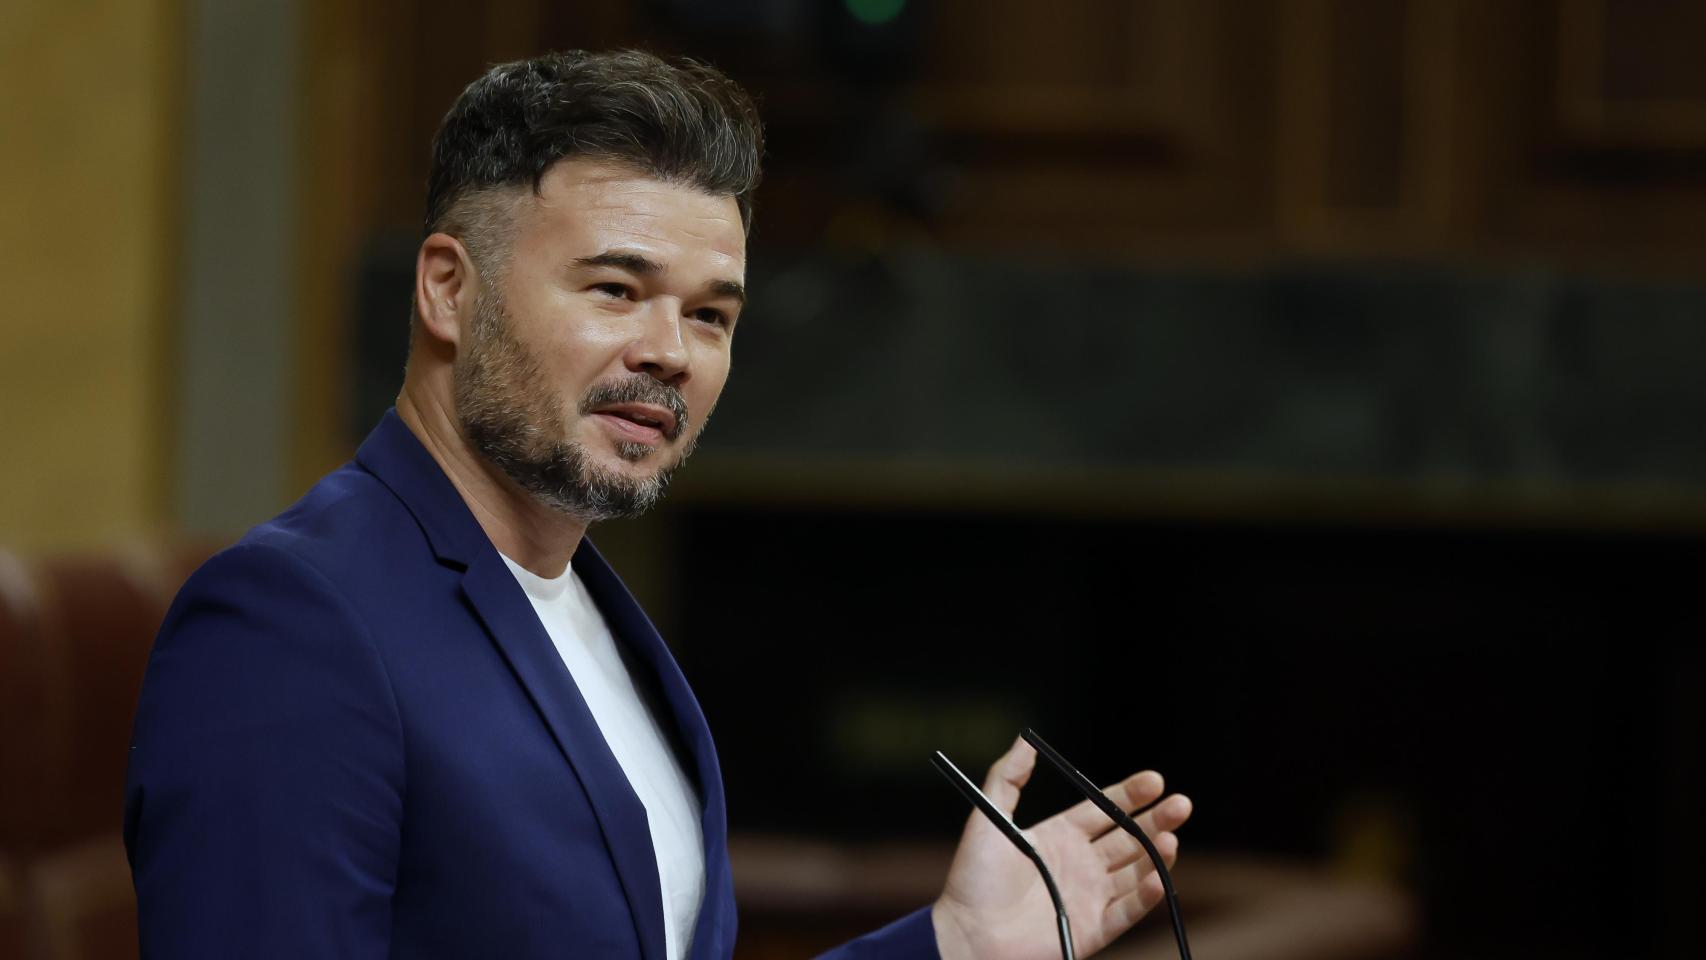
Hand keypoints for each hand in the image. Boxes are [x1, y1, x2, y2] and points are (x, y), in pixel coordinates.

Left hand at [931, 738, 1192, 959]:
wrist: (965, 934)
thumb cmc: (973, 878)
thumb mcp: (989, 818)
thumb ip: (1008, 777)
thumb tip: (1025, 739)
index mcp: (1060, 837)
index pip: (1104, 810)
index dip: (1130, 795)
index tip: (1155, 780)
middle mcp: (1080, 865)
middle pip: (1128, 838)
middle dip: (1156, 820)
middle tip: (1181, 804)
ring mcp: (1089, 897)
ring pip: (1134, 872)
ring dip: (1156, 855)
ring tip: (1171, 837)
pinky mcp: (1092, 930)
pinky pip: (1127, 912)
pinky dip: (1145, 897)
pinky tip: (1159, 878)